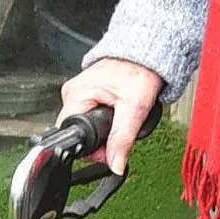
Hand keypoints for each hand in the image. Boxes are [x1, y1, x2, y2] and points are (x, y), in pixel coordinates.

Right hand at [57, 58, 163, 175]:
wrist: (147, 53)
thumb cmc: (139, 70)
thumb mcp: (134, 108)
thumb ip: (122, 139)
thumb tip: (115, 165)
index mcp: (76, 94)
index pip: (72, 136)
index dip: (93, 149)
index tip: (111, 149)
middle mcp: (72, 92)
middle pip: (80, 133)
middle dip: (102, 140)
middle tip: (121, 131)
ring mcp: (79, 91)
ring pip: (86, 125)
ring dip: (105, 130)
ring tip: (122, 117)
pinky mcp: (88, 92)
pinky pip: (90, 114)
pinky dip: (105, 119)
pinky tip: (117, 111)